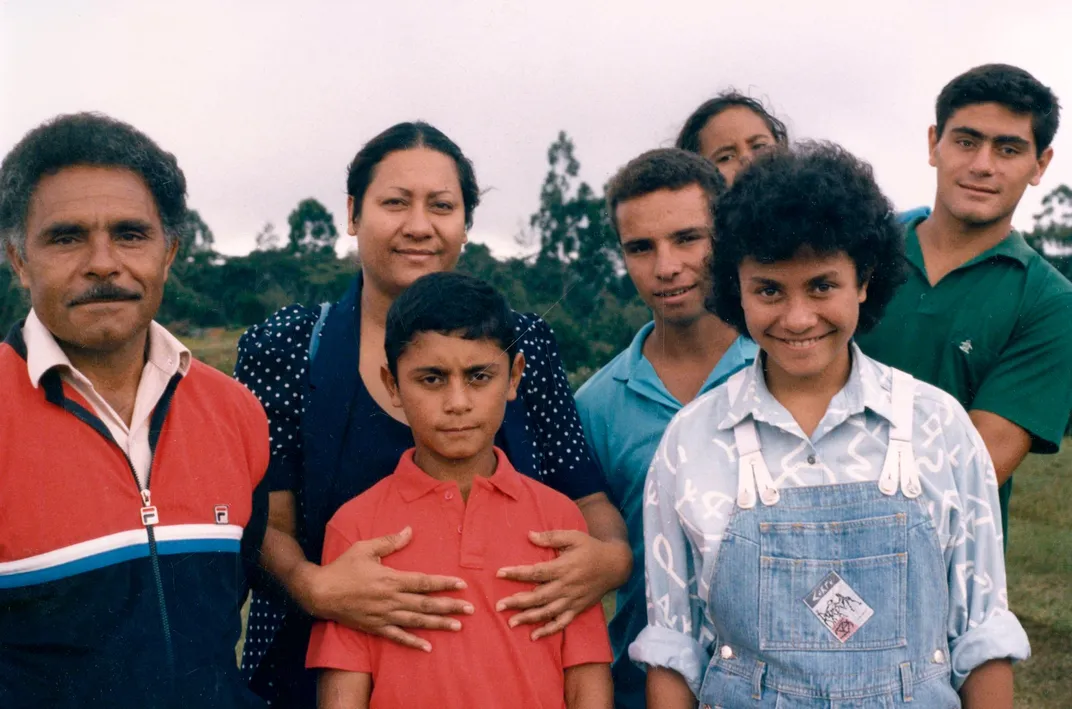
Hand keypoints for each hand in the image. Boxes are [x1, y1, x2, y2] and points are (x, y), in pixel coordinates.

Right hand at [298, 527, 473, 650]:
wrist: (319, 592)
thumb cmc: (343, 567)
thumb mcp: (365, 548)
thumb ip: (390, 541)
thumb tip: (409, 530)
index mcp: (390, 579)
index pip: (424, 582)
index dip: (444, 583)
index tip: (462, 585)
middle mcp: (390, 599)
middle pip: (426, 604)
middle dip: (450, 606)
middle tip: (471, 609)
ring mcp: (383, 615)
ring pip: (416, 621)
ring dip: (438, 624)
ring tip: (458, 626)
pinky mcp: (375, 627)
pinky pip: (397, 636)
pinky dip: (413, 642)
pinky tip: (428, 647)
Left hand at [495, 530, 630, 639]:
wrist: (615, 566)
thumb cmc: (591, 548)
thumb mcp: (573, 536)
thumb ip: (551, 537)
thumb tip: (529, 535)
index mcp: (564, 567)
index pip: (536, 572)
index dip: (518, 573)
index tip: (500, 573)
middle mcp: (566, 586)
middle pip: (538, 596)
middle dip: (517, 601)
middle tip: (498, 605)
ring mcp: (572, 600)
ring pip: (547, 612)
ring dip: (528, 618)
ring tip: (510, 623)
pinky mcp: (577, 609)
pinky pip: (562, 623)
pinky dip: (548, 631)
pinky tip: (534, 636)